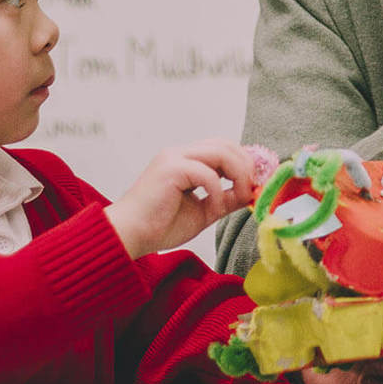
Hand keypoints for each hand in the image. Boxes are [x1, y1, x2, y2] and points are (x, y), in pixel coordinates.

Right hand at [104, 139, 254, 258]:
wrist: (126, 238)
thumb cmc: (158, 226)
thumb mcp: (203, 211)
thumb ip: (225, 199)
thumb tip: (250, 193)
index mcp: (185, 160)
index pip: (223, 148)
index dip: (243, 162)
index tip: (256, 183)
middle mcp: (179, 153)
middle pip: (226, 145)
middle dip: (245, 165)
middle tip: (251, 188)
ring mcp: (174, 158)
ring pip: (220, 151)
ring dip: (237, 174)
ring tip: (240, 195)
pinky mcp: (171, 168)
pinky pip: (207, 173)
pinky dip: (218, 190)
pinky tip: (215, 208)